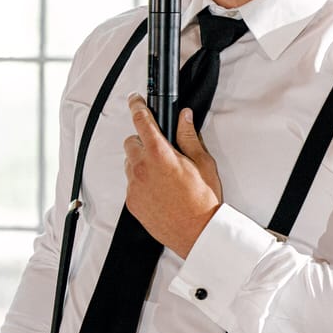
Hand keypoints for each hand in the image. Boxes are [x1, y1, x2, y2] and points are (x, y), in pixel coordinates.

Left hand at [123, 94, 222, 258]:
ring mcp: (134, 186)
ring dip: (141, 163)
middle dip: (143, 141)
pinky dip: (141, 182)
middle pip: (131, 142)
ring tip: (162, 175)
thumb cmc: (202, 200)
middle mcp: (142, 168)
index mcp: (160, 154)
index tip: (135, 100)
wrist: (197, 232)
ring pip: (129, 164)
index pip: (141, 121)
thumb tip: (183, 117)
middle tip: (161, 150)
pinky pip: (131, 184)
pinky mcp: (131, 201)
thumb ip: (188, 136)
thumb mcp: (202, 162)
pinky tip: (159, 190)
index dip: (137, 106)